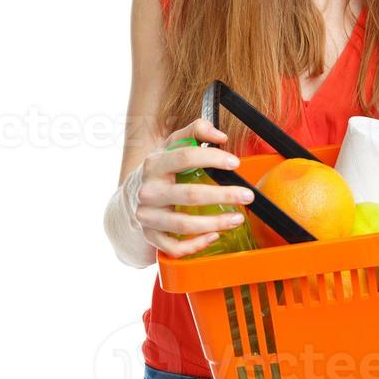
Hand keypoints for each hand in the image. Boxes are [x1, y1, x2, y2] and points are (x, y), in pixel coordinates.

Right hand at [135, 117, 255, 257]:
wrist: (131, 197)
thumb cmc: (160, 170)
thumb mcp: (171, 145)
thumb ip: (195, 131)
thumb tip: (220, 135)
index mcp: (154, 165)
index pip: (184, 157)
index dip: (212, 158)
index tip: (235, 163)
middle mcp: (149, 191)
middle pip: (189, 194)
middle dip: (223, 195)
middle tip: (247, 196)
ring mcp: (148, 216)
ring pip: (183, 224)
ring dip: (215, 223)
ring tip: (237, 219)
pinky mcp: (150, 236)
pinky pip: (174, 247)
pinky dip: (195, 245)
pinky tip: (213, 236)